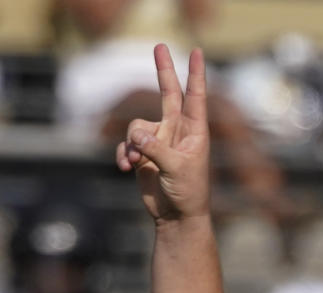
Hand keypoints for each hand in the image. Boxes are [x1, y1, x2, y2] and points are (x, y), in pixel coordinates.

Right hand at [116, 44, 210, 224]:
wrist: (177, 216)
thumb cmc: (188, 193)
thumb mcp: (176, 169)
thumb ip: (155, 149)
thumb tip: (135, 135)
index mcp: (194, 132)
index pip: (195, 97)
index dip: (196, 74)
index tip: (198, 52)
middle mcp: (177, 132)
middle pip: (168, 94)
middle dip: (163, 71)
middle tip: (160, 45)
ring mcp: (160, 141)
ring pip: (136, 126)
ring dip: (132, 143)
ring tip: (136, 162)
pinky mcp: (144, 154)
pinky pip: (127, 144)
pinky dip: (124, 154)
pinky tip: (126, 168)